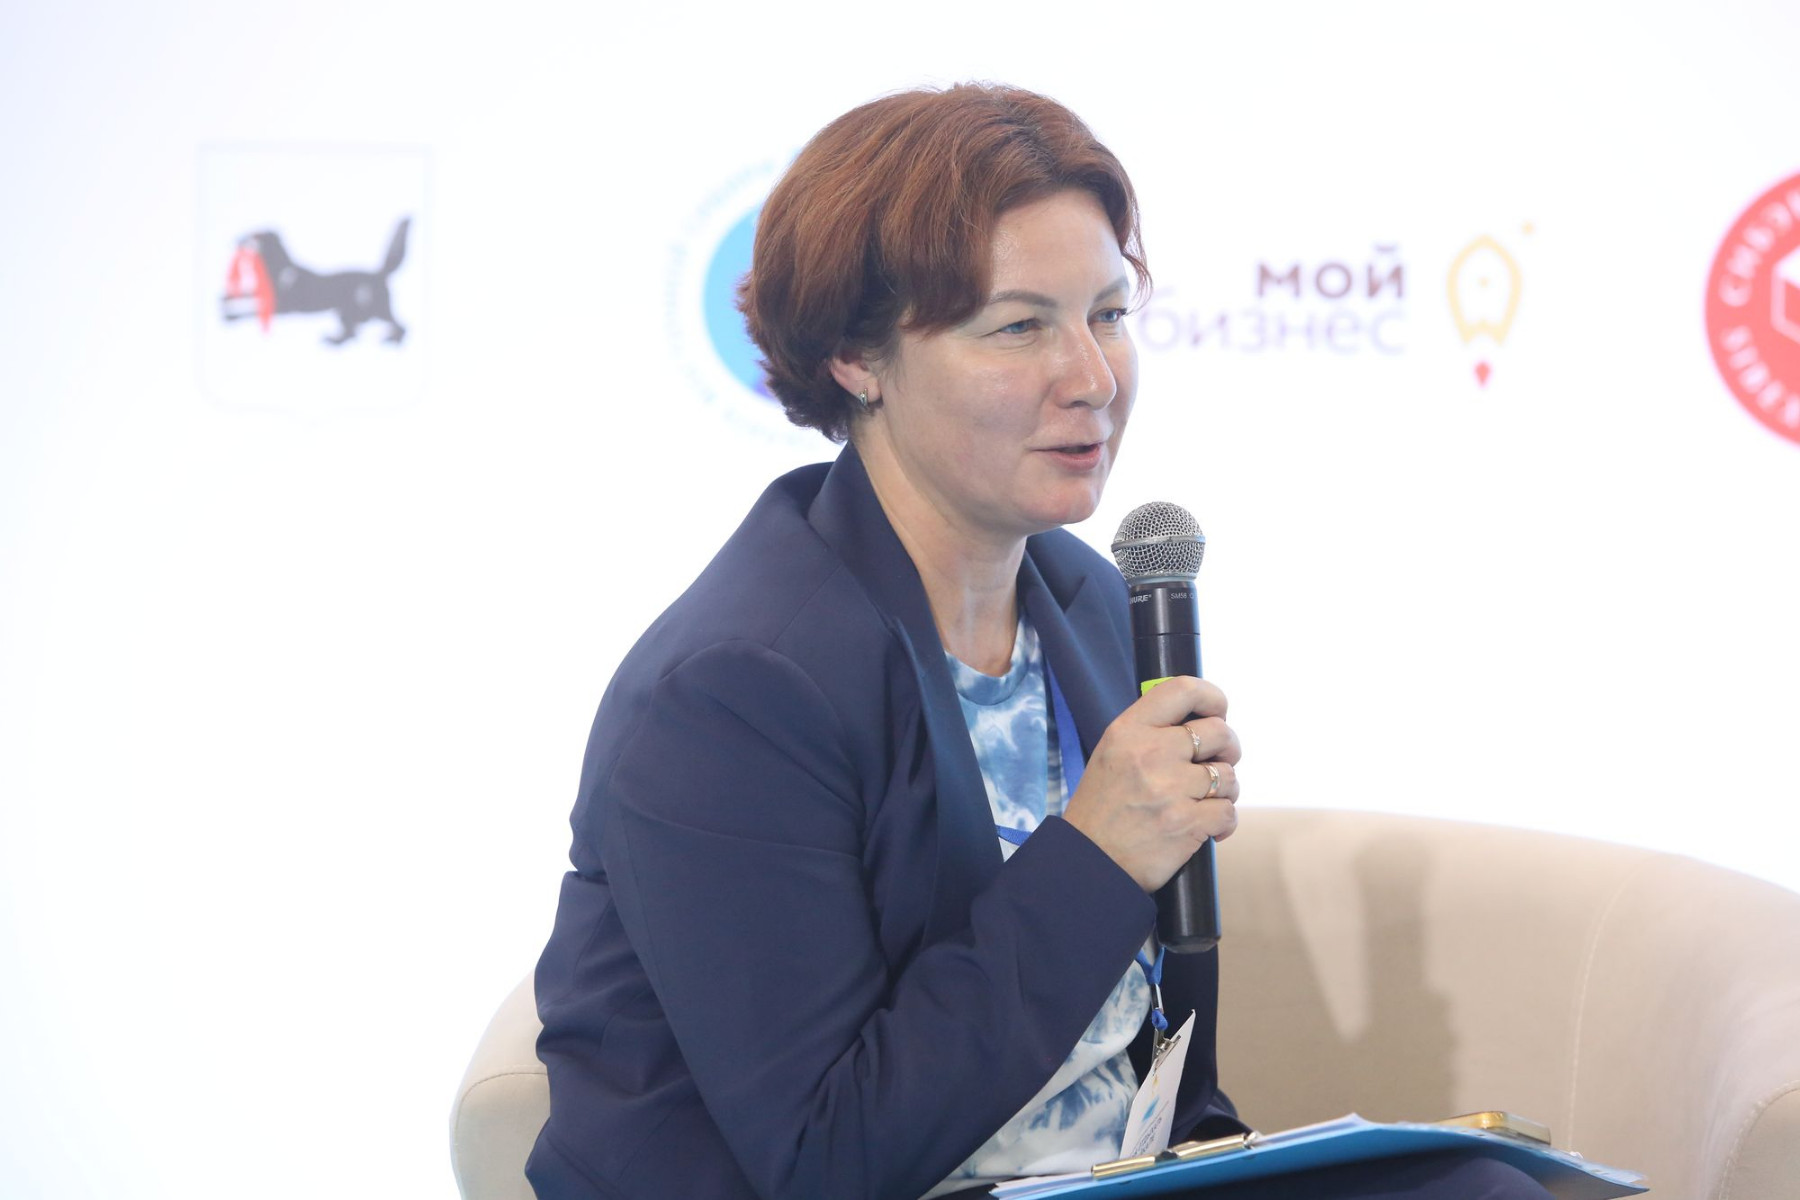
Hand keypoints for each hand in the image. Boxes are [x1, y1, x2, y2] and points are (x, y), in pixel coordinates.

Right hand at [1061, 676, 1240, 892]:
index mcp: (1130, 731)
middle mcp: (1151, 753)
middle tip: (1215, 764)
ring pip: (1229, 776)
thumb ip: (1149, 733)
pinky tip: (1207, 828)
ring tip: (1204, 801)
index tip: (1218, 711)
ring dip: (1224, 790)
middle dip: (1228, 749)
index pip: (1182, 690)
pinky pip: (1228, 812)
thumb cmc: (1102, 809)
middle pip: (1220, 732)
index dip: (1212, 697)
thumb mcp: (1111, 754)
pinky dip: (1224, 822)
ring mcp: (1171, 789)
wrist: (1088, 863)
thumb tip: (1197, 722)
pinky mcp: (1187, 824)